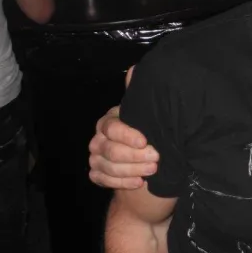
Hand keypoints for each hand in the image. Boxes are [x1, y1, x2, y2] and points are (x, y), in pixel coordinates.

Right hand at [88, 66, 159, 188]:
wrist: (147, 161)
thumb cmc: (150, 133)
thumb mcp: (148, 114)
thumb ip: (141, 95)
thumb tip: (135, 69)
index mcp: (110, 121)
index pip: (111, 128)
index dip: (127, 135)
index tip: (146, 141)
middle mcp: (99, 138)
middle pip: (109, 150)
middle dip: (134, 156)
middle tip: (156, 158)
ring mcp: (96, 157)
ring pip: (106, 166)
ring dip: (131, 170)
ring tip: (152, 170)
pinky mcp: (97, 174)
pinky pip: (101, 179)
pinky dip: (120, 182)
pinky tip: (138, 182)